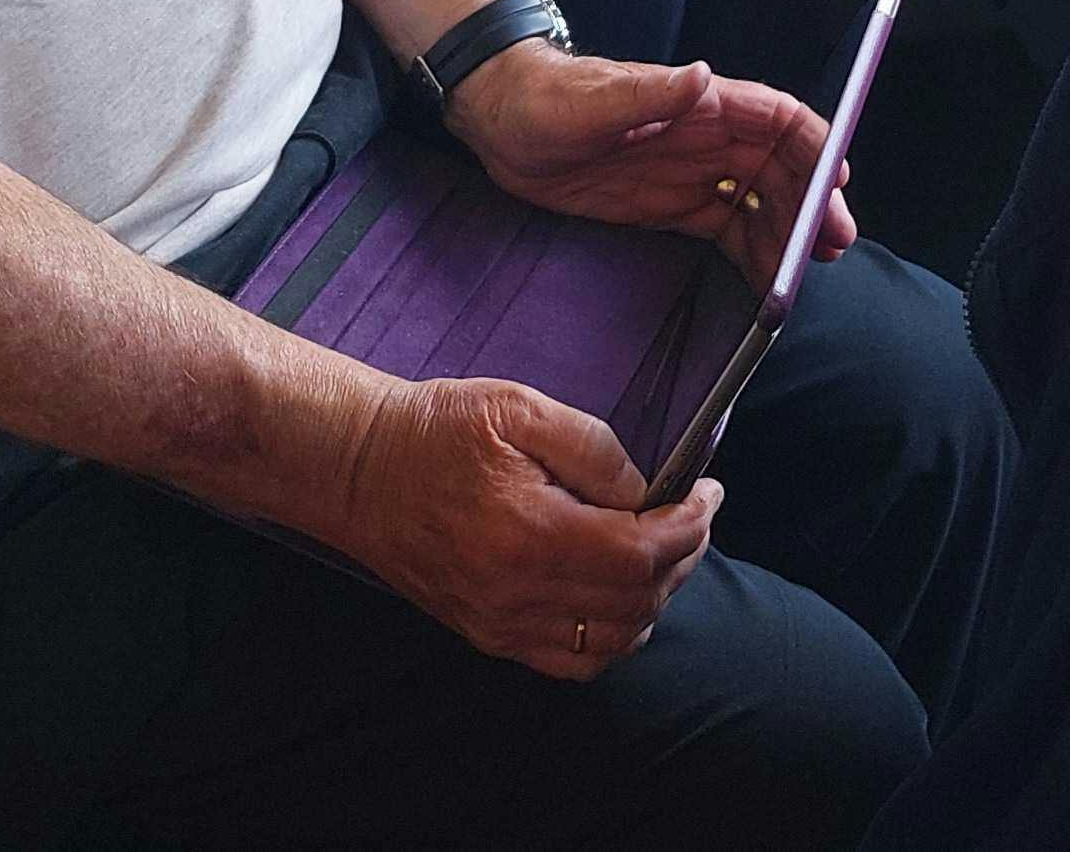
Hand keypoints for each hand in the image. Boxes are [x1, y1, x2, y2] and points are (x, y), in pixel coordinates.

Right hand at [330, 366, 717, 678]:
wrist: (361, 471)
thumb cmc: (437, 431)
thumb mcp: (519, 408)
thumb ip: (594, 447)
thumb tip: (645, 490)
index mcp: (529, 534)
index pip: (640, 555)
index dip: (691, 526)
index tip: (708, 492)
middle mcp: (516, 594)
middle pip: (636, 602)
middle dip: (683, 557)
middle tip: (695, 514)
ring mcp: (501, 624)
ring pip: (611, 643)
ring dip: (654, 599)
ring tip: (663, 549)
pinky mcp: (489, 635)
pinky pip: (572, 662)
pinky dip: (613, 635)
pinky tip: (620, 594)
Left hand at [447, 42, 856, 289]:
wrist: (502, 121)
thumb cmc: (546, 99)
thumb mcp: (592, 100)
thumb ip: (650, 94)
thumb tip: (702, 79)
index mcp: (700, 104)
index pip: (776, 119)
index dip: (814, 145)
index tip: (838, 180)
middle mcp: (706, 136)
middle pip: (779, 168)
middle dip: (812, 203)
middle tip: (832, 247)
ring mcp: (690, 172)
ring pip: (758, 202)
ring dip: (787, 233)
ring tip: (804, 275)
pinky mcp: (668, 203)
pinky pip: (724, 228)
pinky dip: (751, 252)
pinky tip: (765, 281)